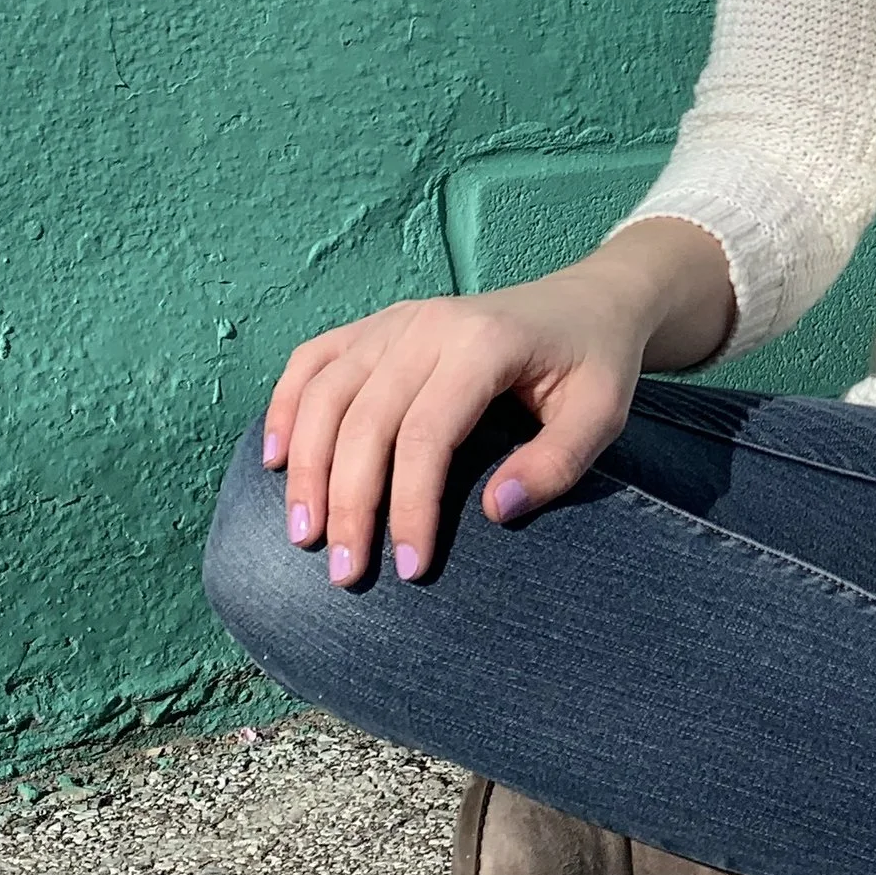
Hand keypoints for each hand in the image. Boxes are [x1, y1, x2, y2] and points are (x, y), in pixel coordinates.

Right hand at [262, 220, 733, 587]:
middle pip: (364, 420)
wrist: (589, 301)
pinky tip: (273, 459)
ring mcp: (396, 320)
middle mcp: (428, 325)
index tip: (411, 568)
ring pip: (325, 393)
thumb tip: (494, 511)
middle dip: (348, 502)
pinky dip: (284, 407)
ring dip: (304, 466)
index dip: (410, 506)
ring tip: (303, 534)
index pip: (426, 435)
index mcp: (483, 343)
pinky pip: (313, 360)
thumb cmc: (594, 363)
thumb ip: (558, 463)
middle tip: (345, 573)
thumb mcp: (602, 414)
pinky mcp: (378, 325)